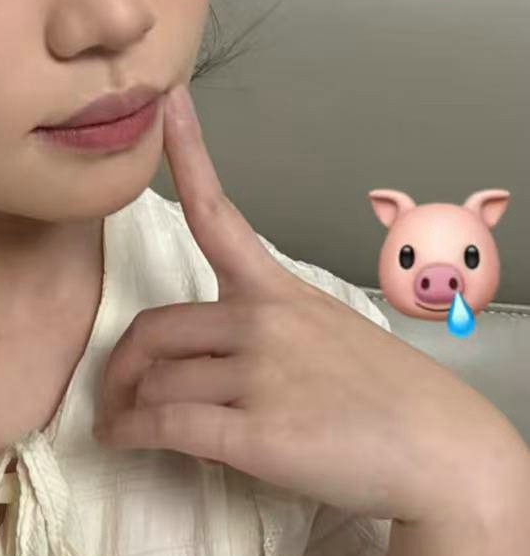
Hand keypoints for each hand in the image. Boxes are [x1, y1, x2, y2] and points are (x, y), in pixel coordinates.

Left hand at [93, 83, 523, 526]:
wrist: (441, 452)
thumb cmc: (390, 397)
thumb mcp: (330, 335)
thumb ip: (268, 333)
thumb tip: (212, 361)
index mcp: (280, 292)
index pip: (220, 215)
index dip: (188, 155)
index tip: (167, 103)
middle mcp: (265, 322)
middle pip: (155, 327)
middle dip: (124, 363)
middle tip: (114, 389)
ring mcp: (261, 375)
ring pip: (156, 380)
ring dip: (128, 406)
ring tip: (124, 424)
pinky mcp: (257, 432)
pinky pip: (165, 423)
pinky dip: (129, 432)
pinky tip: (119, 438)